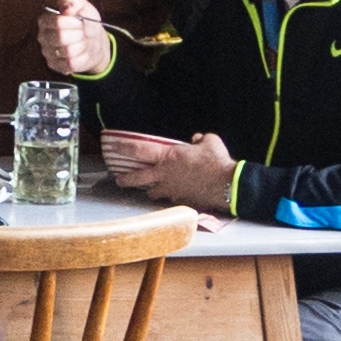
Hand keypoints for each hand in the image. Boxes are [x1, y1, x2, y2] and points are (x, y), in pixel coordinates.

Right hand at [38, 0, 110, 78]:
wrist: (95, 42)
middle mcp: (43, 36)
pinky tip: (79, 53)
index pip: (57, 22)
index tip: (80, 21)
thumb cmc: (86, 23)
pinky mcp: (54, 66)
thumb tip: (66, 8)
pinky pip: (70, 64)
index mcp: (46, 20)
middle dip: (78, 34)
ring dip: (80, 46)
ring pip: (67, 51)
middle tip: (82, 33)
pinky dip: (80, 58)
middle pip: (61, 37)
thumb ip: (73, 2)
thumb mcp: (83, 7)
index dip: (73, 22)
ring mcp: (47, 52)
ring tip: (81, 42)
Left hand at [100, 129, 235, 204]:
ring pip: (152, 193)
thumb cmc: (217, 161)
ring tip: (151, 189)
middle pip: (137, 179)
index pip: (139, 151)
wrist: (227, 185)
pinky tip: (174, 196)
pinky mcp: (181, 201)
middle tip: (119, 180)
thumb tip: (196, 140)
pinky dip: (171, 197)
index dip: (123, 148)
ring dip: (150, 190)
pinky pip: (171, 200)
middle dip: (125, 179)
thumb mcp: (210, 141)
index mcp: (168, 157)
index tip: (113, 147)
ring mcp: (172, 191)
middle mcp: (165, 175)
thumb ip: (200, 139)